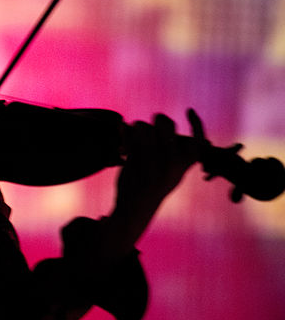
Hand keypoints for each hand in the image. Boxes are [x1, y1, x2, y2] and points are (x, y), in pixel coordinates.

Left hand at [105, 110, 203, 256]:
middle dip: (157, 121)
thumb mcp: (174, 174)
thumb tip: (167, 124)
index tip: (189, 111)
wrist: (135, 208)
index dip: (196, 123)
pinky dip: (124, 130)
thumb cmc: (155, 188)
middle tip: (150, 129)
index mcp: (183, 165)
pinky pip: (129, 133)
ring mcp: (151, 158)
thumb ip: (176, 153)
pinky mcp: (132, 159)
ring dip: (137, 127)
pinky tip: (122, 129)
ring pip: (143, 125)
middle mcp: (170, 160)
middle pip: (166, 123)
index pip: (197, 140)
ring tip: (134, 137)